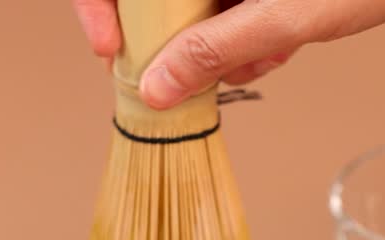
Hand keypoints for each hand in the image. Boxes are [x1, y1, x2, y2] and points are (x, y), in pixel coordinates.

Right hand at [73, 0, 384, 108]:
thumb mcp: (287, 14)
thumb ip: (219, 48)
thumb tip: (159, 86)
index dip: (97, 6)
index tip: (110, 51)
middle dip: (172, 40)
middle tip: (191, 77)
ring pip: (192, 5)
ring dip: (218, 43)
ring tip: (265, 53)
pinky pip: (228, 5)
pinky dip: (247, 32)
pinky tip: (280, 45)